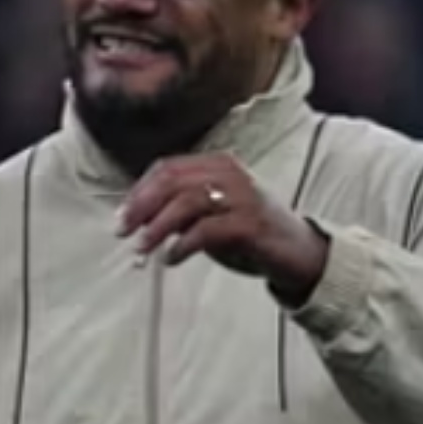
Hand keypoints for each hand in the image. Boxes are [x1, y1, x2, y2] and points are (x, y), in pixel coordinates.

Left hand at [117, 154, 327, 302]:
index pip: (167, 168)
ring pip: (186, 202)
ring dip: (158, 227)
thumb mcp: (212, 215)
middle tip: (123, 232)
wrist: (300, 254)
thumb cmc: (251, 234)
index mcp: (218, 164)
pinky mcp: (250, 223)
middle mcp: (230, 173)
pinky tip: (172, 259)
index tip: (121, 218)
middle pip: (172, 180)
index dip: (139, 192)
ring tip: (143, 249)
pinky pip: (206, 230)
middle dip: (141, 206)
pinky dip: (183, 245)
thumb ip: (181, 210)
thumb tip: (139, 219)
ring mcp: (242, 196)